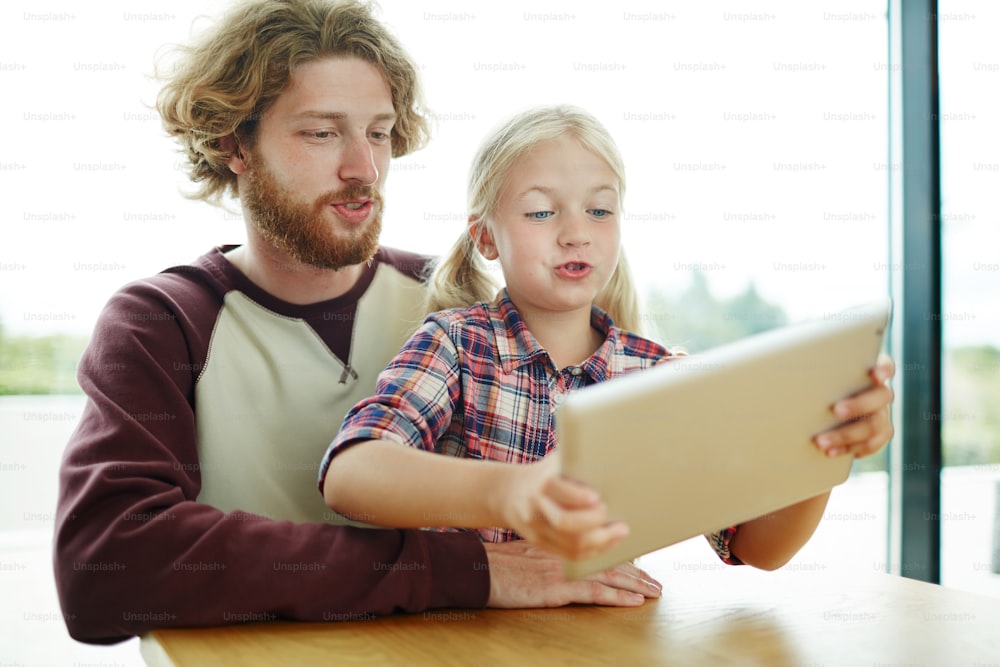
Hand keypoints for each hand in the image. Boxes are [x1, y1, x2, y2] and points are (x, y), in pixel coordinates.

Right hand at [483, 540, 661, 607]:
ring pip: (608, 576)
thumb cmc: (497, 563)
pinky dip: (616, 597)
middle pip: (609, 562)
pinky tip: (633, 601)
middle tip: (657, 581)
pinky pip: (593, 593)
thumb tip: (560, 555)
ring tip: (653, 592)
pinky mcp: (555, 589)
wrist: (477, 568)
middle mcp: (566, 554)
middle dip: (637, 572)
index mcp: (561, 543)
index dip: (622, 556)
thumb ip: (546, 551)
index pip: (599, 548)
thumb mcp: (525, 550)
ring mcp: (562, 571)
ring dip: (635, 584)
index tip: (640, 561)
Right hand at [498, 454, 627, 559]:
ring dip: (600, 542)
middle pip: (565, 523)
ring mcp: (536, 528)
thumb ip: (576, 462)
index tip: (598, 498)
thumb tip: (612, 458)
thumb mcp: (554, 462)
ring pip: (570, 544)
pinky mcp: (541, 543)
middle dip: (595, 523)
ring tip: (619, 533)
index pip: (559, 491)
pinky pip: (568, 554)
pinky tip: (607, 543)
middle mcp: (536, 507)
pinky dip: (592, 552)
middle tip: (618, 522)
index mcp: (541, 483)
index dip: (578, 497)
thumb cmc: (544, 474)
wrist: (508, 493)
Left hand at [814, 353, 894, 458]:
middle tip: (836, 411)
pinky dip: (851, 448)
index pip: (885, 365)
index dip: (884, 369)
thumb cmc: (815, 387)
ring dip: (847, 435)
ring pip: (875, 424)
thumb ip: (814, 374)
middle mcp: (879, 392)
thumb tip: (787, 374)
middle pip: (882, 396)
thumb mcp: (815, 378)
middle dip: (859, 404)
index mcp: (868, 372)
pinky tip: (831, 452)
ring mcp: (882, 413)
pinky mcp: (879, 433)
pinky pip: (872, 444)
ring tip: (821, 442)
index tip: (876, 375)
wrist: (820, 412)